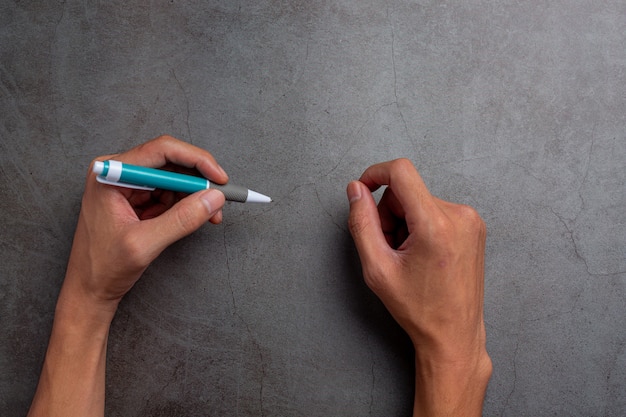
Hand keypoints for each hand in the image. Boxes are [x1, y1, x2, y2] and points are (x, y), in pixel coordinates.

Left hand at [63, 135, 226, 311]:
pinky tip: (195, 217)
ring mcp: (128, 185)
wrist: (89, 290)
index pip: (161, 151)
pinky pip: (169, 193)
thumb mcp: (145, 244)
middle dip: (199, 180)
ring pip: (174, 178)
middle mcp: (118, 172)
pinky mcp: (137, 198)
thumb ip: (181, 219)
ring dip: (195, 195)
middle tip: (221, 198)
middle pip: (170, 162)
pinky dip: (186, 204)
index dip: (196, 160)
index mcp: (110, 175)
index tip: (219, 178)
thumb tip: (214, 198)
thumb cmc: (103, 267)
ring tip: (211, 215)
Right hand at [347, 159, 490, 416]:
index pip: (401, 172)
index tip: (361, 190)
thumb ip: (362, 223)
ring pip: (420, 200)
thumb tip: (356, 190)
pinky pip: (435, 210)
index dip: (375, 174)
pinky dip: (421, 224)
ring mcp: (470, 220)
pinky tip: (422, 253)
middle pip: (407, 190)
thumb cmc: (417, 307)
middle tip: (388, 247)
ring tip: (407, 255)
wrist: (454, 333)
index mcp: (435, 224)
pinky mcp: (473, 225)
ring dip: (405, 221)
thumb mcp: (377, 268)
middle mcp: (459, 216)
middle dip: (389, 213)